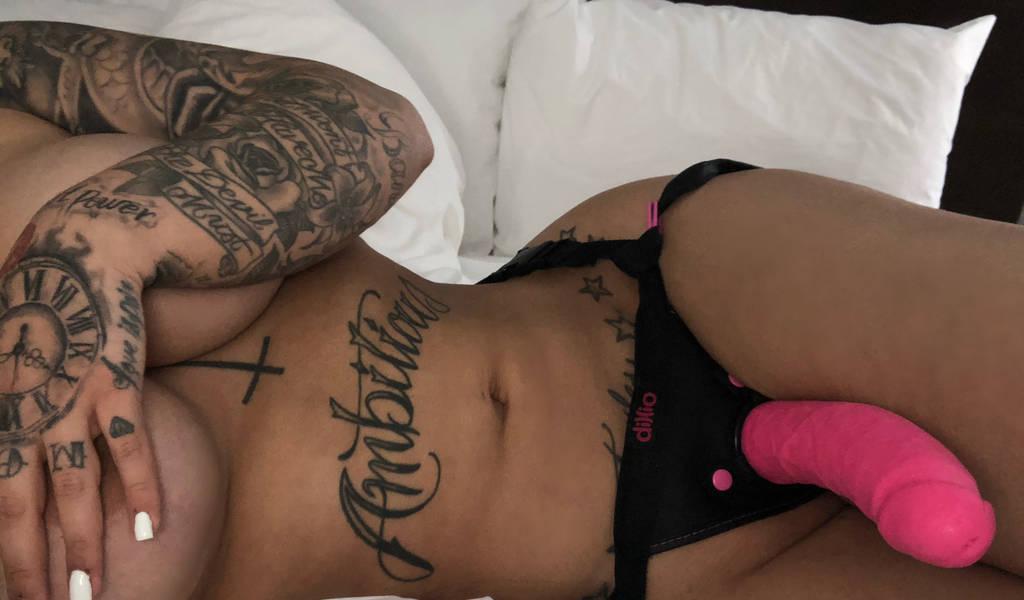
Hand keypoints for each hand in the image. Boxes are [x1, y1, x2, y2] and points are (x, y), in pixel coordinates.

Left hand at [0, 218, 161, 598]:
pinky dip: (141, 486)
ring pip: (73, 486)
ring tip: (91, 593)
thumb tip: (7, 438)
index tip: (9, 591)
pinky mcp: (117, 377)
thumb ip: (4, 389)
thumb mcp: (2, 343)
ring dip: (81, 544)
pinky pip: (128, 444)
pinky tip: (149, 527)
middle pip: (20, 504)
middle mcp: (23, 407)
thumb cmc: (44, 292)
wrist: (88, 242)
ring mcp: (71, 394)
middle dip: (30, 565)